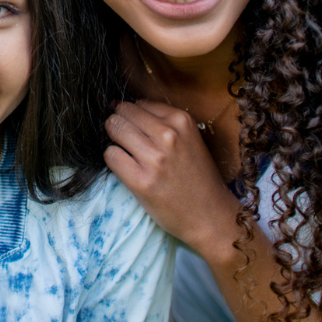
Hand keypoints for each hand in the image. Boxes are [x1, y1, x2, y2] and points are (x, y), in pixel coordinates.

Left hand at [104, 100, 240, 263]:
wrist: (211, 218)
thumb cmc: (198, 178)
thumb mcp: (189, 138)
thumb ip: (162, 121)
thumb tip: (120, 106)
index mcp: (181, 120)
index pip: (139, 103)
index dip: (133, 116)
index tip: (137, 129)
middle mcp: (168, 135)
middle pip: (123, 112)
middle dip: (119, 122)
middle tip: (125, 138)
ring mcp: (154, 158)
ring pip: (114, 128)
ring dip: (115, 139)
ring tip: (126, 152)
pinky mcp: (141, 181)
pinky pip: (111, 155)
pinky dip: (113, 158)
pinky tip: (126, 167)